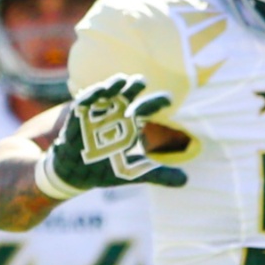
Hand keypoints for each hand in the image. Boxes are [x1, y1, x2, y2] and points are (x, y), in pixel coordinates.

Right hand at [34, 73, 186, 199]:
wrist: (77, 173)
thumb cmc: (107, 168)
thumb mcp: (135, 172)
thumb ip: (159, 175)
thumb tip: (187, 181)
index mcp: (135, 121)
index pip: (151, 104)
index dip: (159, 101)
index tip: (167, 104)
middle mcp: (120, 110)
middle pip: (133, 87)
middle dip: (137, 84)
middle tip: (139, 87)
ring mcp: (101, 108)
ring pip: (112, 86)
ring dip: (115, 83)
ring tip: (118, 84)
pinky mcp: (83, 111)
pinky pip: (88, 96)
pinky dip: (92, 93)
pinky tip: (99, 94)